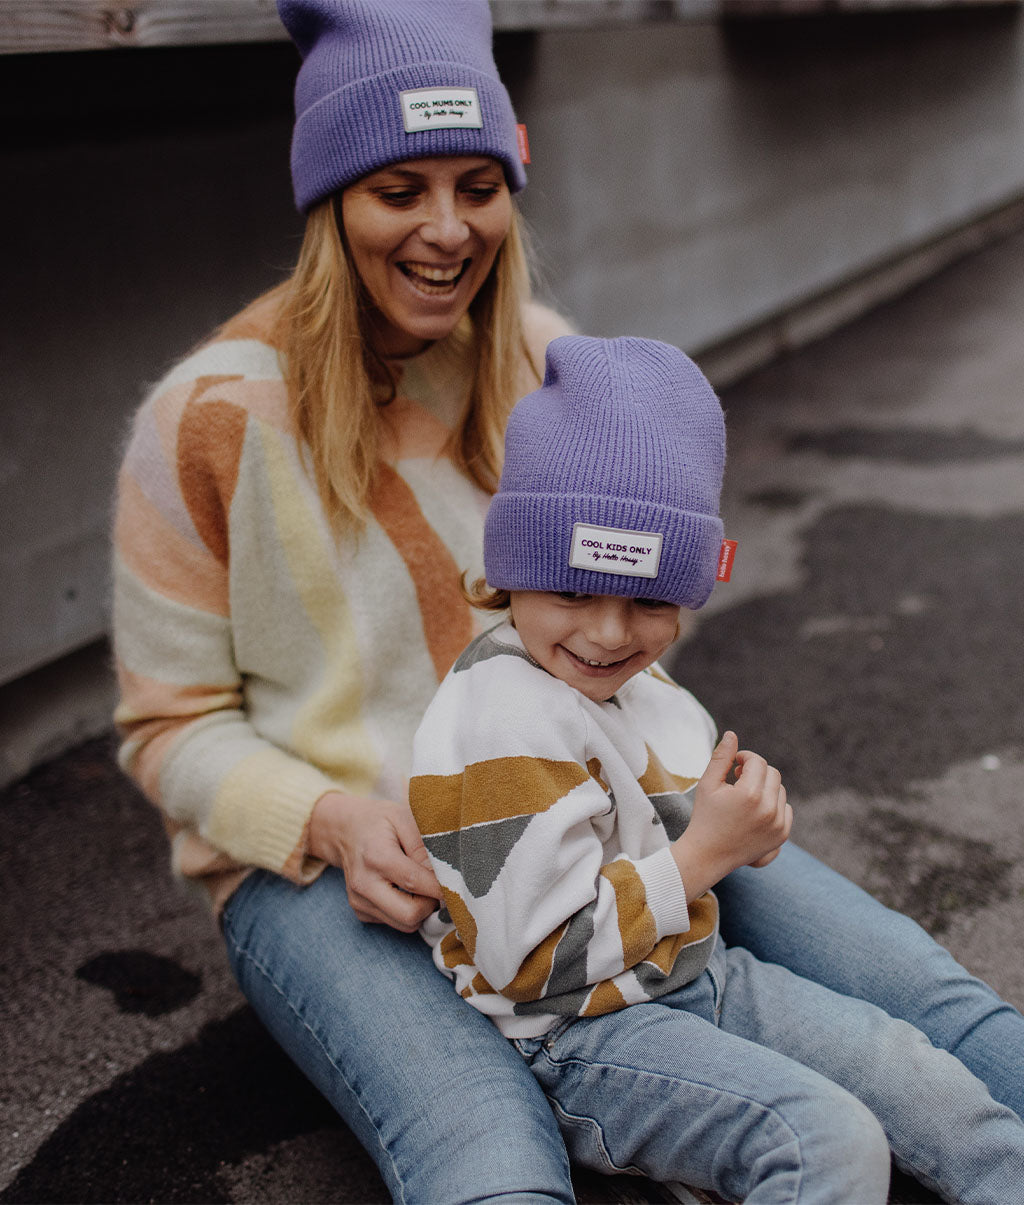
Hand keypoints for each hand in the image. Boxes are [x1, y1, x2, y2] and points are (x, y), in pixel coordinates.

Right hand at [308, 790, 441, 931]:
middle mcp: (364, 884)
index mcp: (376, 857)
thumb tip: (444, 874)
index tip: (458, 884)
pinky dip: (407, 911)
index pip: (416, 882)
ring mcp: (359, 901)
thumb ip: (424, 846)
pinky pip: (394, 922)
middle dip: (431, 905)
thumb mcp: (404, 818)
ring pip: (404, 924)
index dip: (441, 888)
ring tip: (423, 886)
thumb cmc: (380, 821)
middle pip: (409, 915)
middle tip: (439, 887)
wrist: (344, 830)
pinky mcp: (360, 911)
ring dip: (421, 911)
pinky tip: (406, 890)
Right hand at [671, 731, 791, 900]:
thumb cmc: (705, 817)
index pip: (757, 762)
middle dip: (756, 771)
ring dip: (765, 787)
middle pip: (772, 773)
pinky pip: (786, 808)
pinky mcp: (782, 835)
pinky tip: (754, 811)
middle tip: (737, 778)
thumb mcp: (707, 784)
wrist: (708, 855)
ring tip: (745, 796)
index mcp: (749, 794)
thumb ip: (721, 757)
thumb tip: (732, 734)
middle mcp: (768, 809)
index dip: (745, 758)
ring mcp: (778, 824)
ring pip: (780, 790)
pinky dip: (773, 804)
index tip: (734, 764)